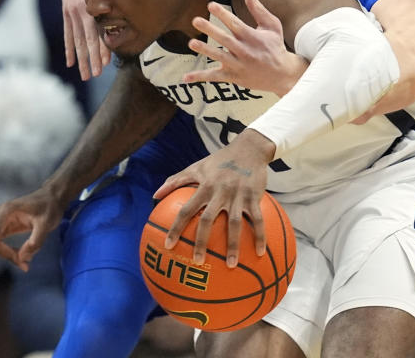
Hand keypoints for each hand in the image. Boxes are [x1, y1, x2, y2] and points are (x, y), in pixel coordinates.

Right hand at [0, 185, 64, 271]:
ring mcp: (1, 221)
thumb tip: (22, 258)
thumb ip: (35, 241)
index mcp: (7, 210)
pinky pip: (2, 244)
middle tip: (24, 265)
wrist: (52, 198)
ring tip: (25, 264)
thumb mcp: (46, 224)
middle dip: (7, 255)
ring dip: (9, 255)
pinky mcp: (6, 227)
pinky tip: (23, 259)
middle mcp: (0, 215)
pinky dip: (11, 253)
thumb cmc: (49, 207)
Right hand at [62, 0, 109, 78]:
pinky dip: (70, 50)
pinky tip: (71, 63)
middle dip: (90, 59)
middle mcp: (80, 12)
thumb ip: (112, 1)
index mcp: (91, 7)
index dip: (100, 50)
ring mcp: (71, 14)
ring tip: (85, 74)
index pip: (96, 34)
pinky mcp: (66, 13)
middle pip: (85, 41)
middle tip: (94, 75)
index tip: (104, 65)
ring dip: (81, 60)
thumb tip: (122, 18)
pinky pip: (68, 35)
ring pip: (76, 42)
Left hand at [153, 130, 274, 267]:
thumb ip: (175, 181)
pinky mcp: (254, 197)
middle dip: (202, 242)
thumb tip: (155, 195)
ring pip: (234, 224)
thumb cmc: (219, 160)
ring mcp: (238, 195)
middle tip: (197, 262)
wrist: (250, 148)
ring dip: (233, 245)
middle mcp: (220, 192)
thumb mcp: (196, 167)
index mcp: (204, 186)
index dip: (176, 228)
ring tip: (231, 265)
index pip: (186, 209)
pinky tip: (260, 253)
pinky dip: (260, 236)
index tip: (168, 245)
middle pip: (208, 220)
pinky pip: (258, 220)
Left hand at [183, 0, 306, 96]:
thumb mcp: (272, 26)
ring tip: (191, 43)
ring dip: (205, 50)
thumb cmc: (276, 47)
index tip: (211, 5)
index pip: (235, 23)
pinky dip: (200, 77)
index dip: (222, 14)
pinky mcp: (234, 77)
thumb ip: (258, 9)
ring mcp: (238, 65)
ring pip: (219, 56)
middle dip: (210, 30)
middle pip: (224, 39)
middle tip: (196, 20)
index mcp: (252, 37)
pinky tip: (186, 78)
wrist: (283, 75)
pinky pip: (215, 77)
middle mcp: (244, 51)